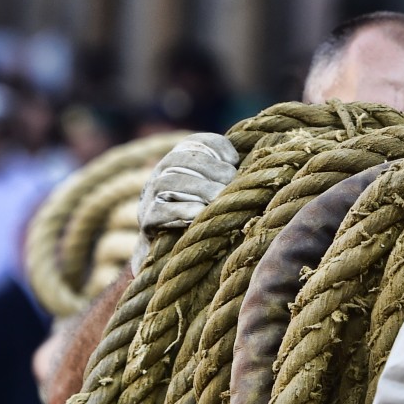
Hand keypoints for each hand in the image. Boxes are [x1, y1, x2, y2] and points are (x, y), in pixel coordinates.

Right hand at [132, 134, 238, 267]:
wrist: (172, 261)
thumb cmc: (204, 223)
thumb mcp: (217, 196)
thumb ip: (230, 180)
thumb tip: (256, 170)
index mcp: (179, 162)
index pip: (195, 142)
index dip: (215, 146)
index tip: (234, 160)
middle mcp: (160, 174)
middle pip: (182, 159)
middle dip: (211, 169)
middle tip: (231, 183)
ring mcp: (149, 197)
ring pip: (169, 182)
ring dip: (199, 188)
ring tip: (218, 199)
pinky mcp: (147, 221)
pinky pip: (160, 211)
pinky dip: (182, 211)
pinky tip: (200, 215)